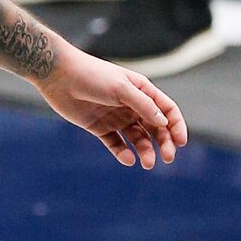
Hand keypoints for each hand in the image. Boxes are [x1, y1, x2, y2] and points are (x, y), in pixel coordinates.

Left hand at [39, 45, 187, 169]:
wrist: (60, 77)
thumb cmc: (92, 76)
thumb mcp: (121, 88)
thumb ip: (144, 105)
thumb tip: (164, 122)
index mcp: (142, 91)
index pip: (167, 110)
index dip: (176, 126)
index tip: (180, 142)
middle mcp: (131, 105)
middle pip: (155, 128)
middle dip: (164, 143)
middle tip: (168, 158)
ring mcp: (116, 117)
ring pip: (138, 138)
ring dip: (145, 151)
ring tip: (147, 163)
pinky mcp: (100, 128)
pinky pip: (116, 144)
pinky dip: (123, 153)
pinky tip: (128, 159)